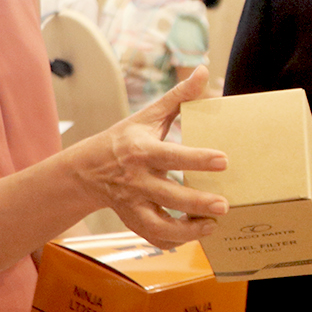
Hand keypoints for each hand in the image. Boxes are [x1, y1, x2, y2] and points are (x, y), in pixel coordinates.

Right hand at [68, 70, 231, 247]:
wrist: (87, 169)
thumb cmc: (125, 138)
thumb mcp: (148, 115)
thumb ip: (179, 96)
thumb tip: (203, 70)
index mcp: (142, 151)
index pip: (172, 156)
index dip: (198, 159)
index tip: (224, 160)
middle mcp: (136, 180)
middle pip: (168, 195)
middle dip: (197, 203)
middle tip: (225, 205)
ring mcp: (132, 204)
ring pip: (158, 225)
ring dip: (186, 230)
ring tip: (212, 226)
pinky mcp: (131, 221)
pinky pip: (152, 237)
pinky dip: (172, 241)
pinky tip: (193, 235)